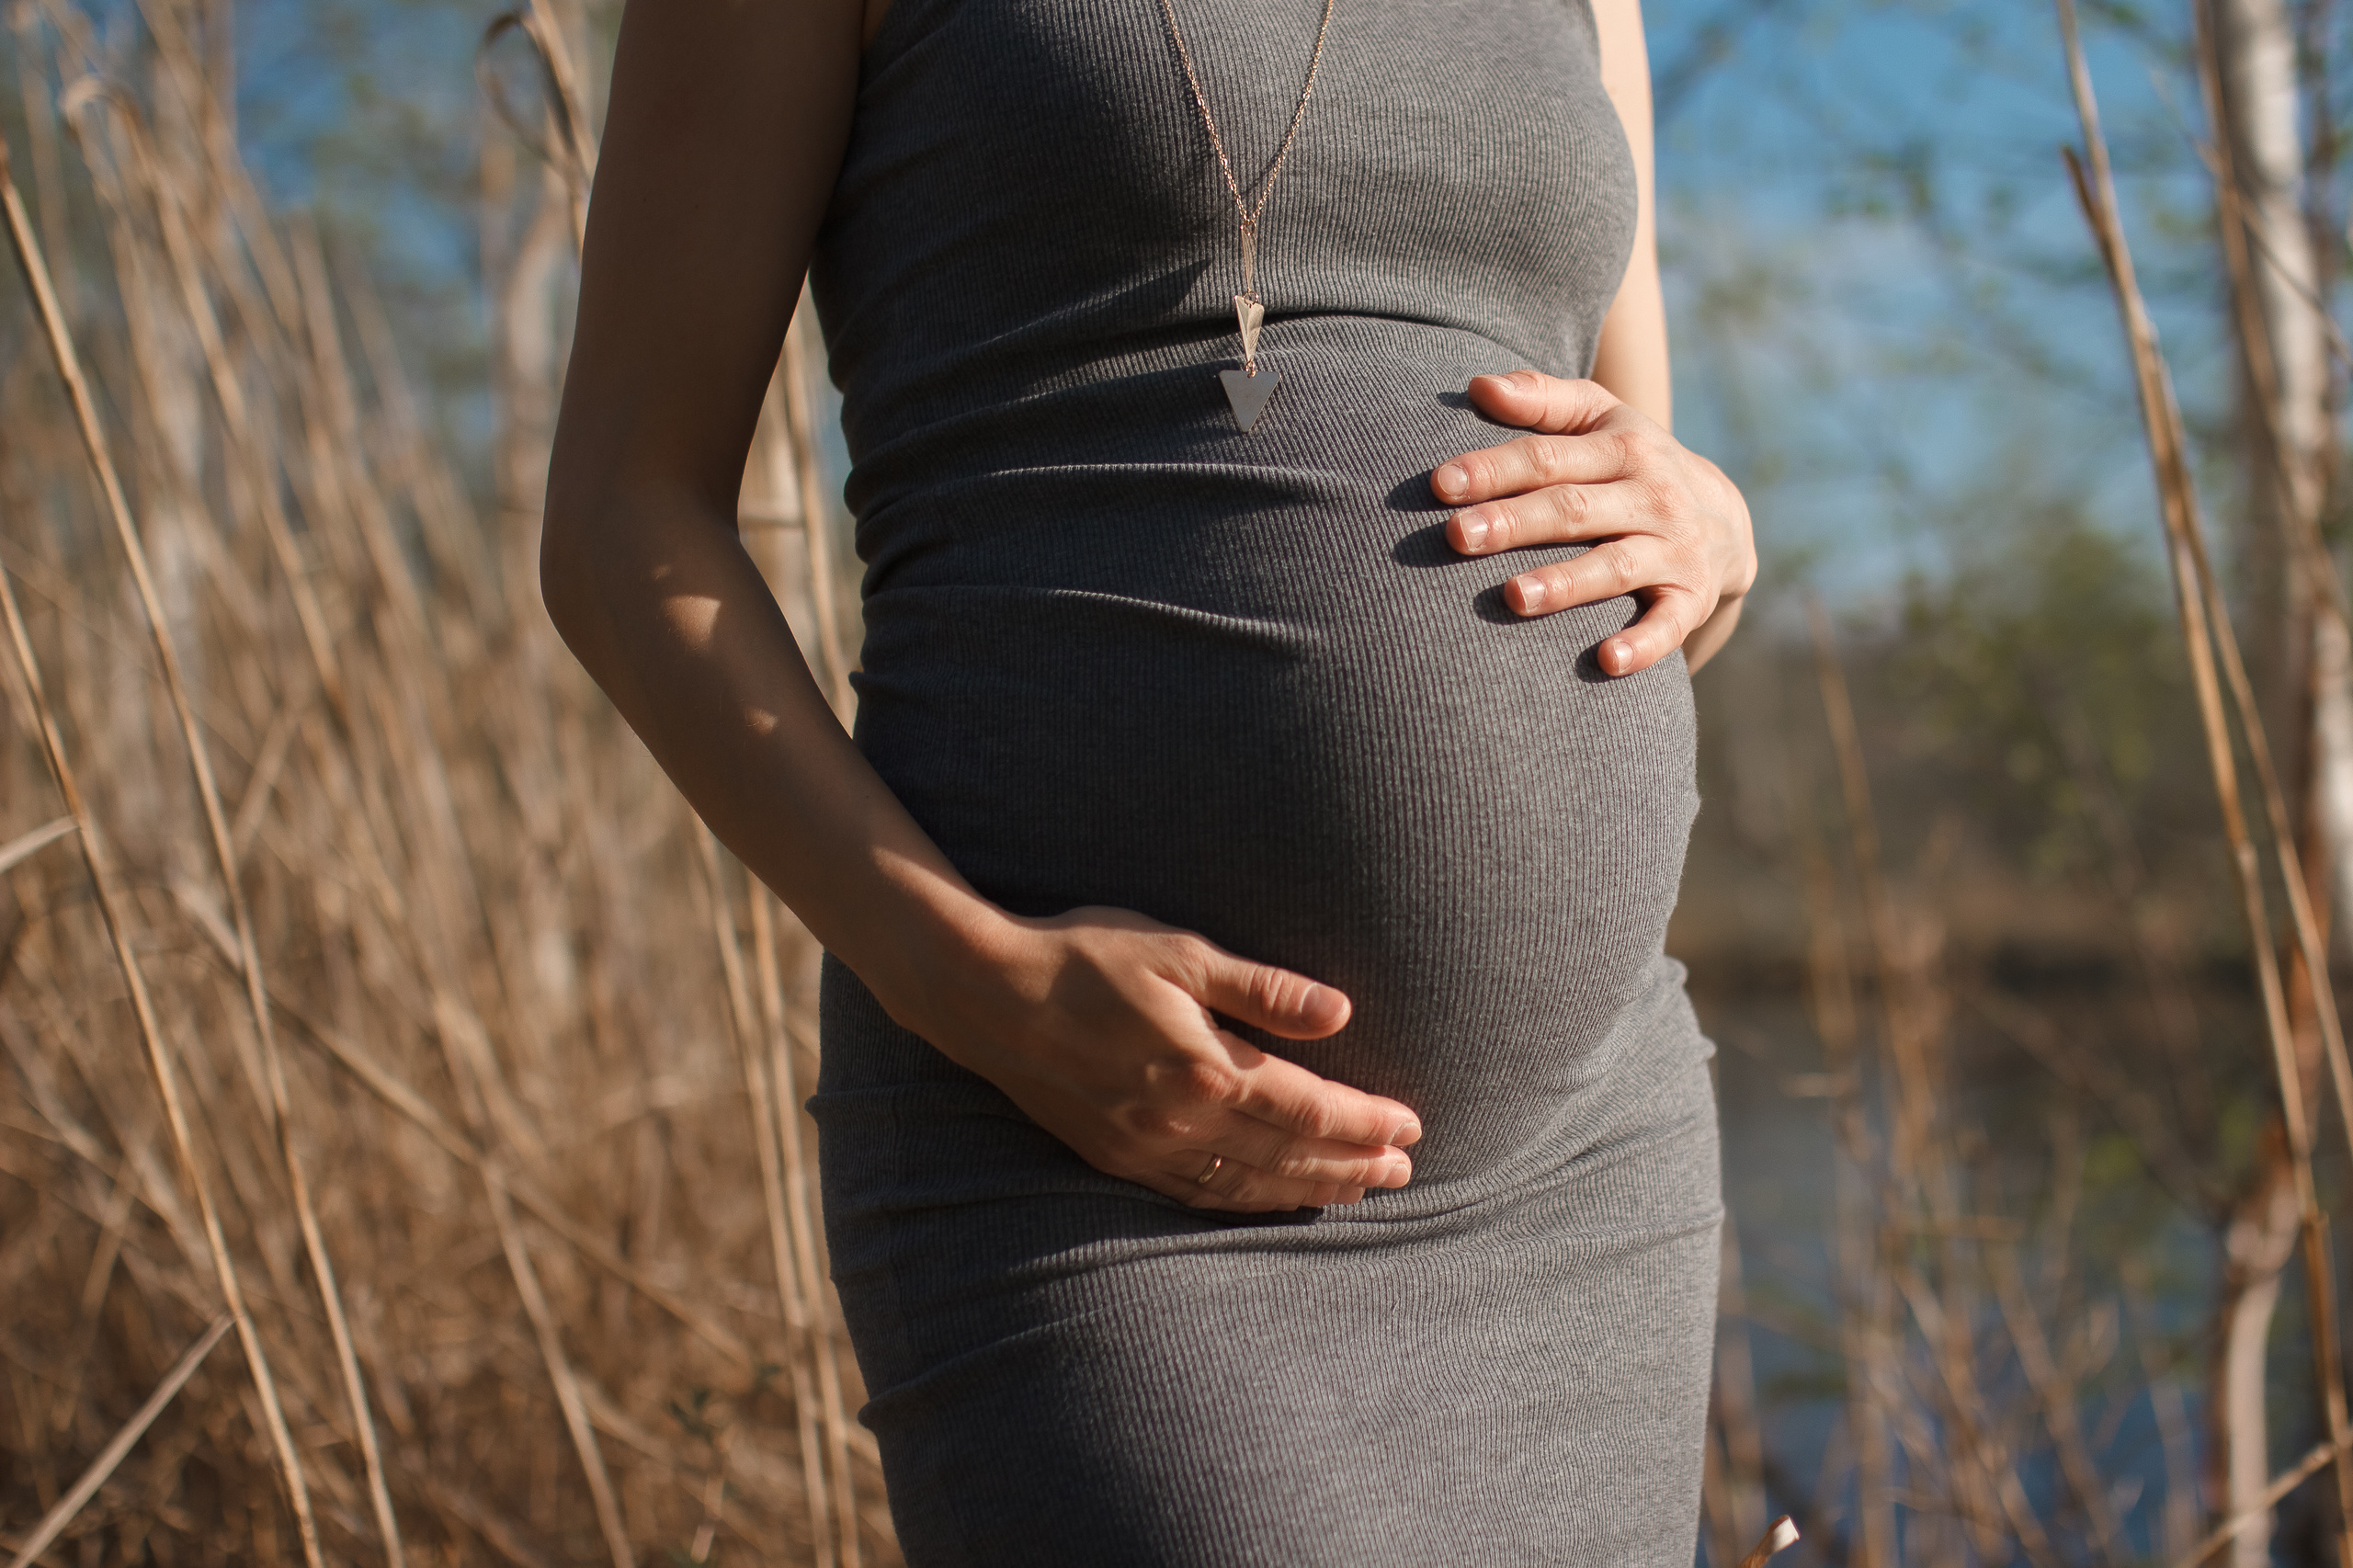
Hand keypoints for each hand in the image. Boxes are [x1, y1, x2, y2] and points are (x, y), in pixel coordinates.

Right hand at [917, 906, 1421, 1213]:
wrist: (987, 996)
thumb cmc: (1086, 959)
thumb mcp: (1180, 954)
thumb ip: (1263, 990)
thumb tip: (1341, 1013)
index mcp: (1206, 1070)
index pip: (1311, 1110)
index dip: (1366, 1122)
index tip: (1411, 1126)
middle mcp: (1181, 1124)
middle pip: (1289, 1157)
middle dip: (1353, 1166)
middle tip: (1404, 1172)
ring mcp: (1146, 1149)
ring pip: (1247, 1186)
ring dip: (1309, 1190)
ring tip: (1357, 1190)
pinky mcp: (1116, 1158)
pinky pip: (1199, 1194)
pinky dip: (1248, 1201)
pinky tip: (1271, 1197)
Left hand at [1431, 371, 1755, 675]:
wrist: (1726, 521)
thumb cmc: (1634, 465)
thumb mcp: (1601, 419)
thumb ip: (1541, 399)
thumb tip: (1478, 386)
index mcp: (1622, 448)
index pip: (1548, 457)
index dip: (1494, 469)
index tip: (1440, 484)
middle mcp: (1651, 496)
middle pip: (1574, 509)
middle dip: (1515, 522)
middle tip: (1458, 537)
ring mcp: (1673, 549)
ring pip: (1614, 566)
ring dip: (1565, 583)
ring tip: (1513, 597)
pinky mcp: (1690, 598)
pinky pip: (1668, 624)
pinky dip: (1642, 644)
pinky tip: (1606, 661)